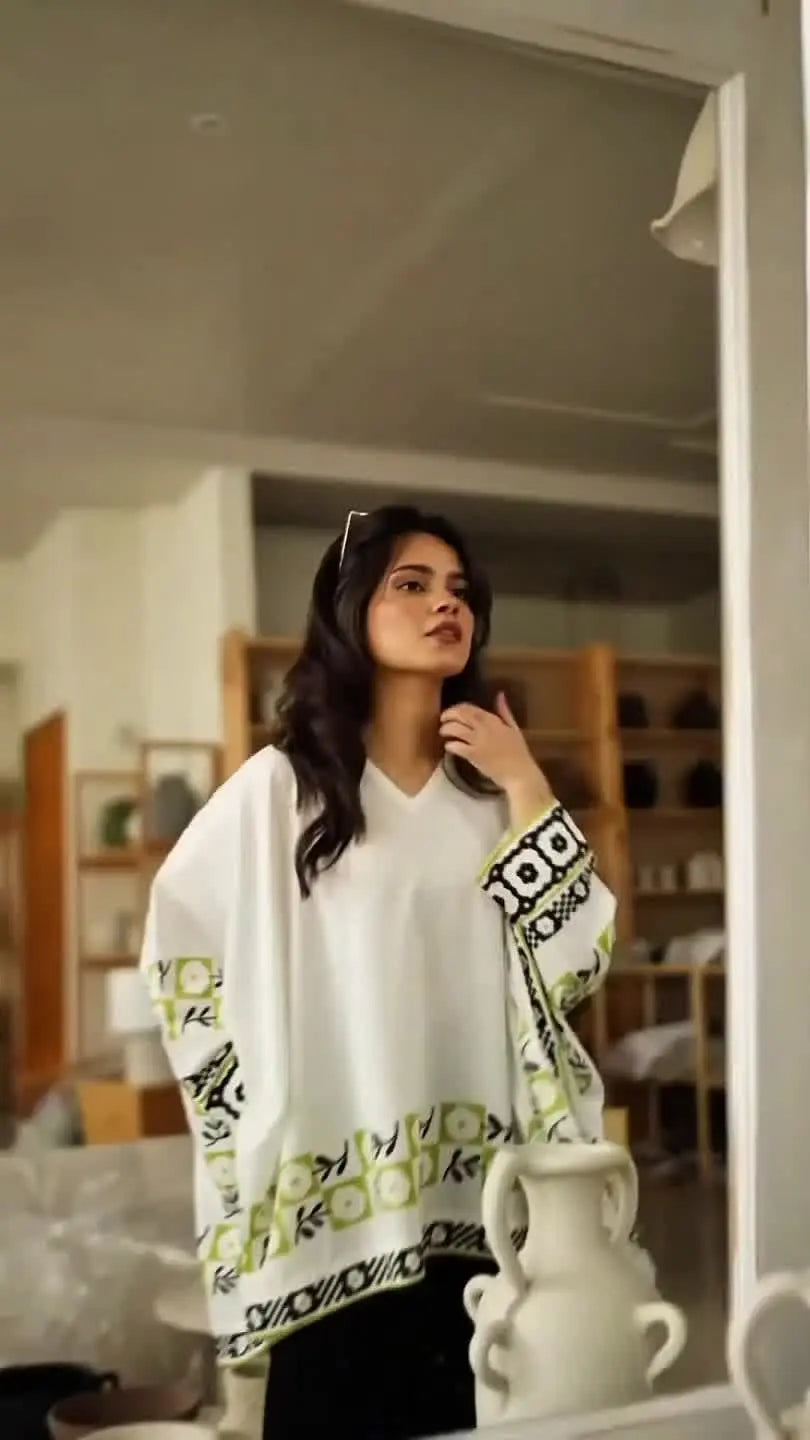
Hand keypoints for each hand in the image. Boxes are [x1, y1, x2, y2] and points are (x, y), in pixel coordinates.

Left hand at [440, 693, 552, 824]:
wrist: (519, 773)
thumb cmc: (518, 752)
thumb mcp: (513, 728)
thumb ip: (505, 711)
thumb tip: (500, 694)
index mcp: (494, 720)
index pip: (471, 708)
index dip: (458, 707)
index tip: (453, 711)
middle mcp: (485, 728)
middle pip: (461, 715)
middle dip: (449, 715)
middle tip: (443, 719)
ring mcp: (478, 742)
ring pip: (456, 729)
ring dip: (446, 729)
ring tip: (443, 732)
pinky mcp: (474, 755)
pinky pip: (457, 747)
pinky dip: (450, 745)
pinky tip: (448, 747)